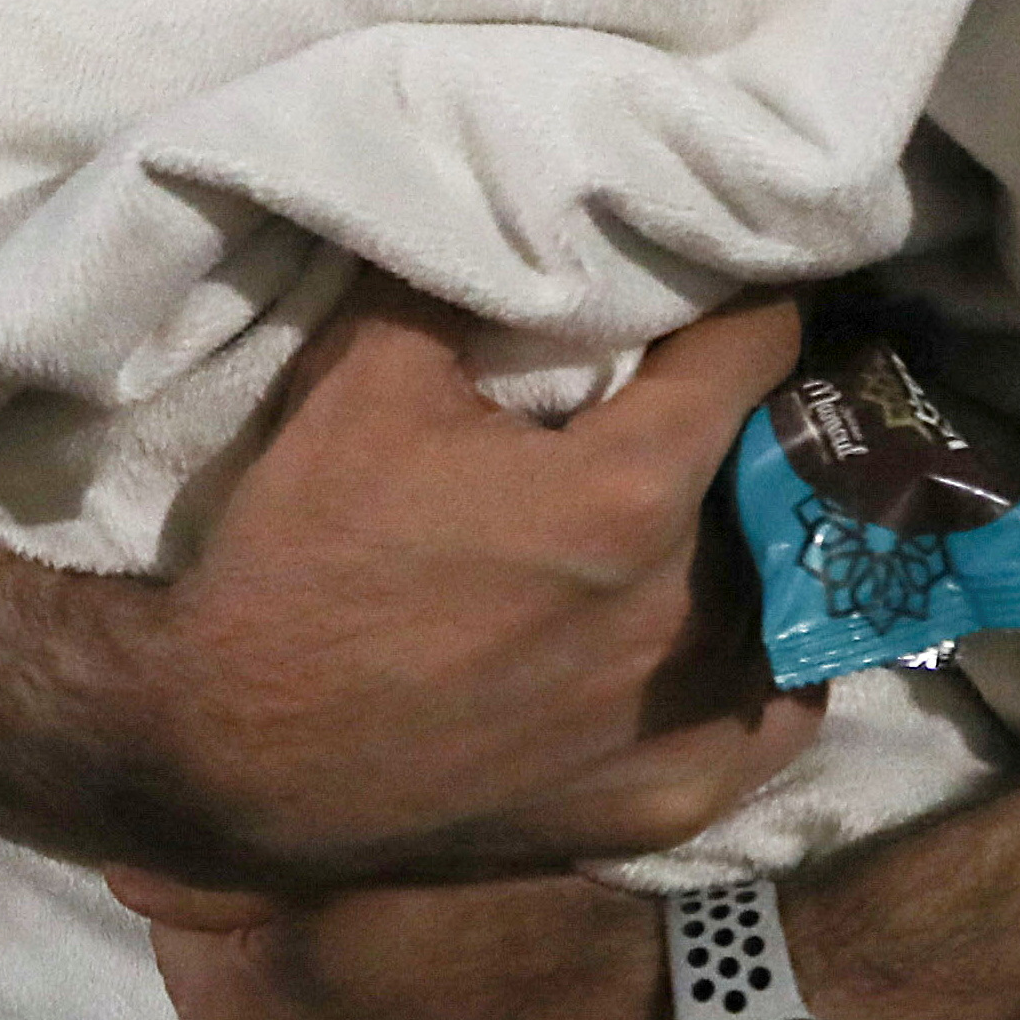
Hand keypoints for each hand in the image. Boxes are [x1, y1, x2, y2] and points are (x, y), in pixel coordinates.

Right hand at [138, 286, 821, 886]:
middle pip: (777, 481)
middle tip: (722, 396)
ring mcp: (679, 724)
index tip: (738, 281)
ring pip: (786, 602)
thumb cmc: (300, 555)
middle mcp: (683, 613)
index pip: (757, 352)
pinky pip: (768, 724)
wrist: (232, 751)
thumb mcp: (366, 377)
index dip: (748, 300)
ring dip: (765, 547)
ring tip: (726, 508)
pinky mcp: (661, 804)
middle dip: (754, 427)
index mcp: (629, 492)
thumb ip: (472, 284)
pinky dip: (764, 670)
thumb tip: (537, 215)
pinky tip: (734, 632)